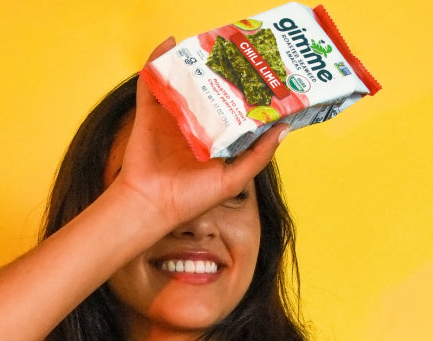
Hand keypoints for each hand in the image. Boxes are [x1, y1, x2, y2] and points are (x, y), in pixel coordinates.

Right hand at [112, 39, 289, 236]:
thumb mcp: (233, 180)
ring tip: (207, 46)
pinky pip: (152, 82)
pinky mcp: (149, 114)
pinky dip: (157, 61)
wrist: (152, 204)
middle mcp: (193, 127)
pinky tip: (170, 44)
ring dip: (193, 64)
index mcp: (213, 142)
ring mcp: (170, 118)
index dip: (247, 96)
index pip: (233, 112)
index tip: (263, 80)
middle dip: (222, 73)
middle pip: (210, 93)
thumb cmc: (191, 200)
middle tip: (238, 55)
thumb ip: (258, 156)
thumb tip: (283, 129)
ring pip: (183, 83)